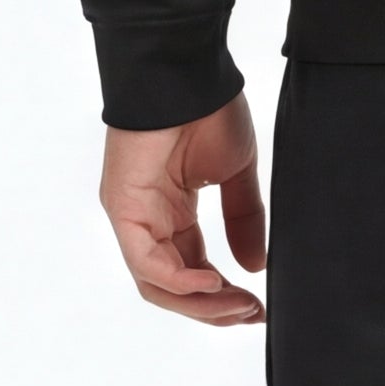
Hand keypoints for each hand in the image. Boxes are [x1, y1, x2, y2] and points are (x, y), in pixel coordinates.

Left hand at [101, 98, 266, 326]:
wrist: (187, 70)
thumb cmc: (208, 110)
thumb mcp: (235, 174)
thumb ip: (243, 221)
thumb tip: (255, 266)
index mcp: (170, 213)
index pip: (191, 271)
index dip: (224, 296)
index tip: (259, 308)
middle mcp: (146, 221)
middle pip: (171, 288)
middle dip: (213, 309)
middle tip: (252, 315)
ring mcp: (132, 217)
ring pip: (156, 284)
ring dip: (200, 303)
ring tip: (238, 306)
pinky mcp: (124, 208)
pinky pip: (147, 262)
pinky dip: (180, 281)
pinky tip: (214, 283)